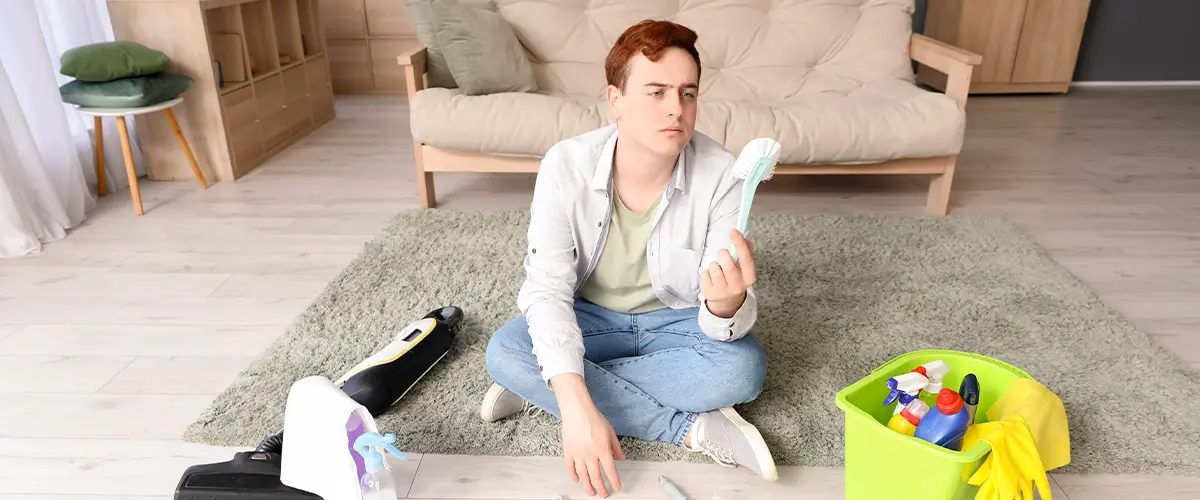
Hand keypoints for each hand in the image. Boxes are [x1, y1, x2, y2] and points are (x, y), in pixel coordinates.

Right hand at [553, 375, 623, 496]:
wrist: (577, 410)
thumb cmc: (593, 418)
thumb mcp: (610, 432)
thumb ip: (616, 447)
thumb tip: (621, 458)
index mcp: (602, 449)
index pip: (610, 471)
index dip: (615, 481)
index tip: (617, 487)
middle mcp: (590, 454)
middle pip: (596, 477)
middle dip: (601, 488)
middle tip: (604, 494)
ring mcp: (578, 454)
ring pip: (583, 475)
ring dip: (588, 486)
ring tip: (591, 492)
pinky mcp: (568, 451)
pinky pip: (570, 467)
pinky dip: (573, 476)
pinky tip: (577, 481)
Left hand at [700, 229, 756, 317]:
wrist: (727, 302)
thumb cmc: (735, 278)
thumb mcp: (743, 268)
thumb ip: (745, 252)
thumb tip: (746, 239)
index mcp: (749, 278)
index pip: (746, 259)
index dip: (740, 244)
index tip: (734, 231)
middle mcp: (737, 287)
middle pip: (729, 266)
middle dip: (723, 255)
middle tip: (721, 252)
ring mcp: (723, 292)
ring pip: (715, 270)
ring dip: (714, 264)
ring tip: (716, 267)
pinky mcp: (710, 294)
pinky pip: (704, 275)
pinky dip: (705, 272)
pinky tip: (710, 277)